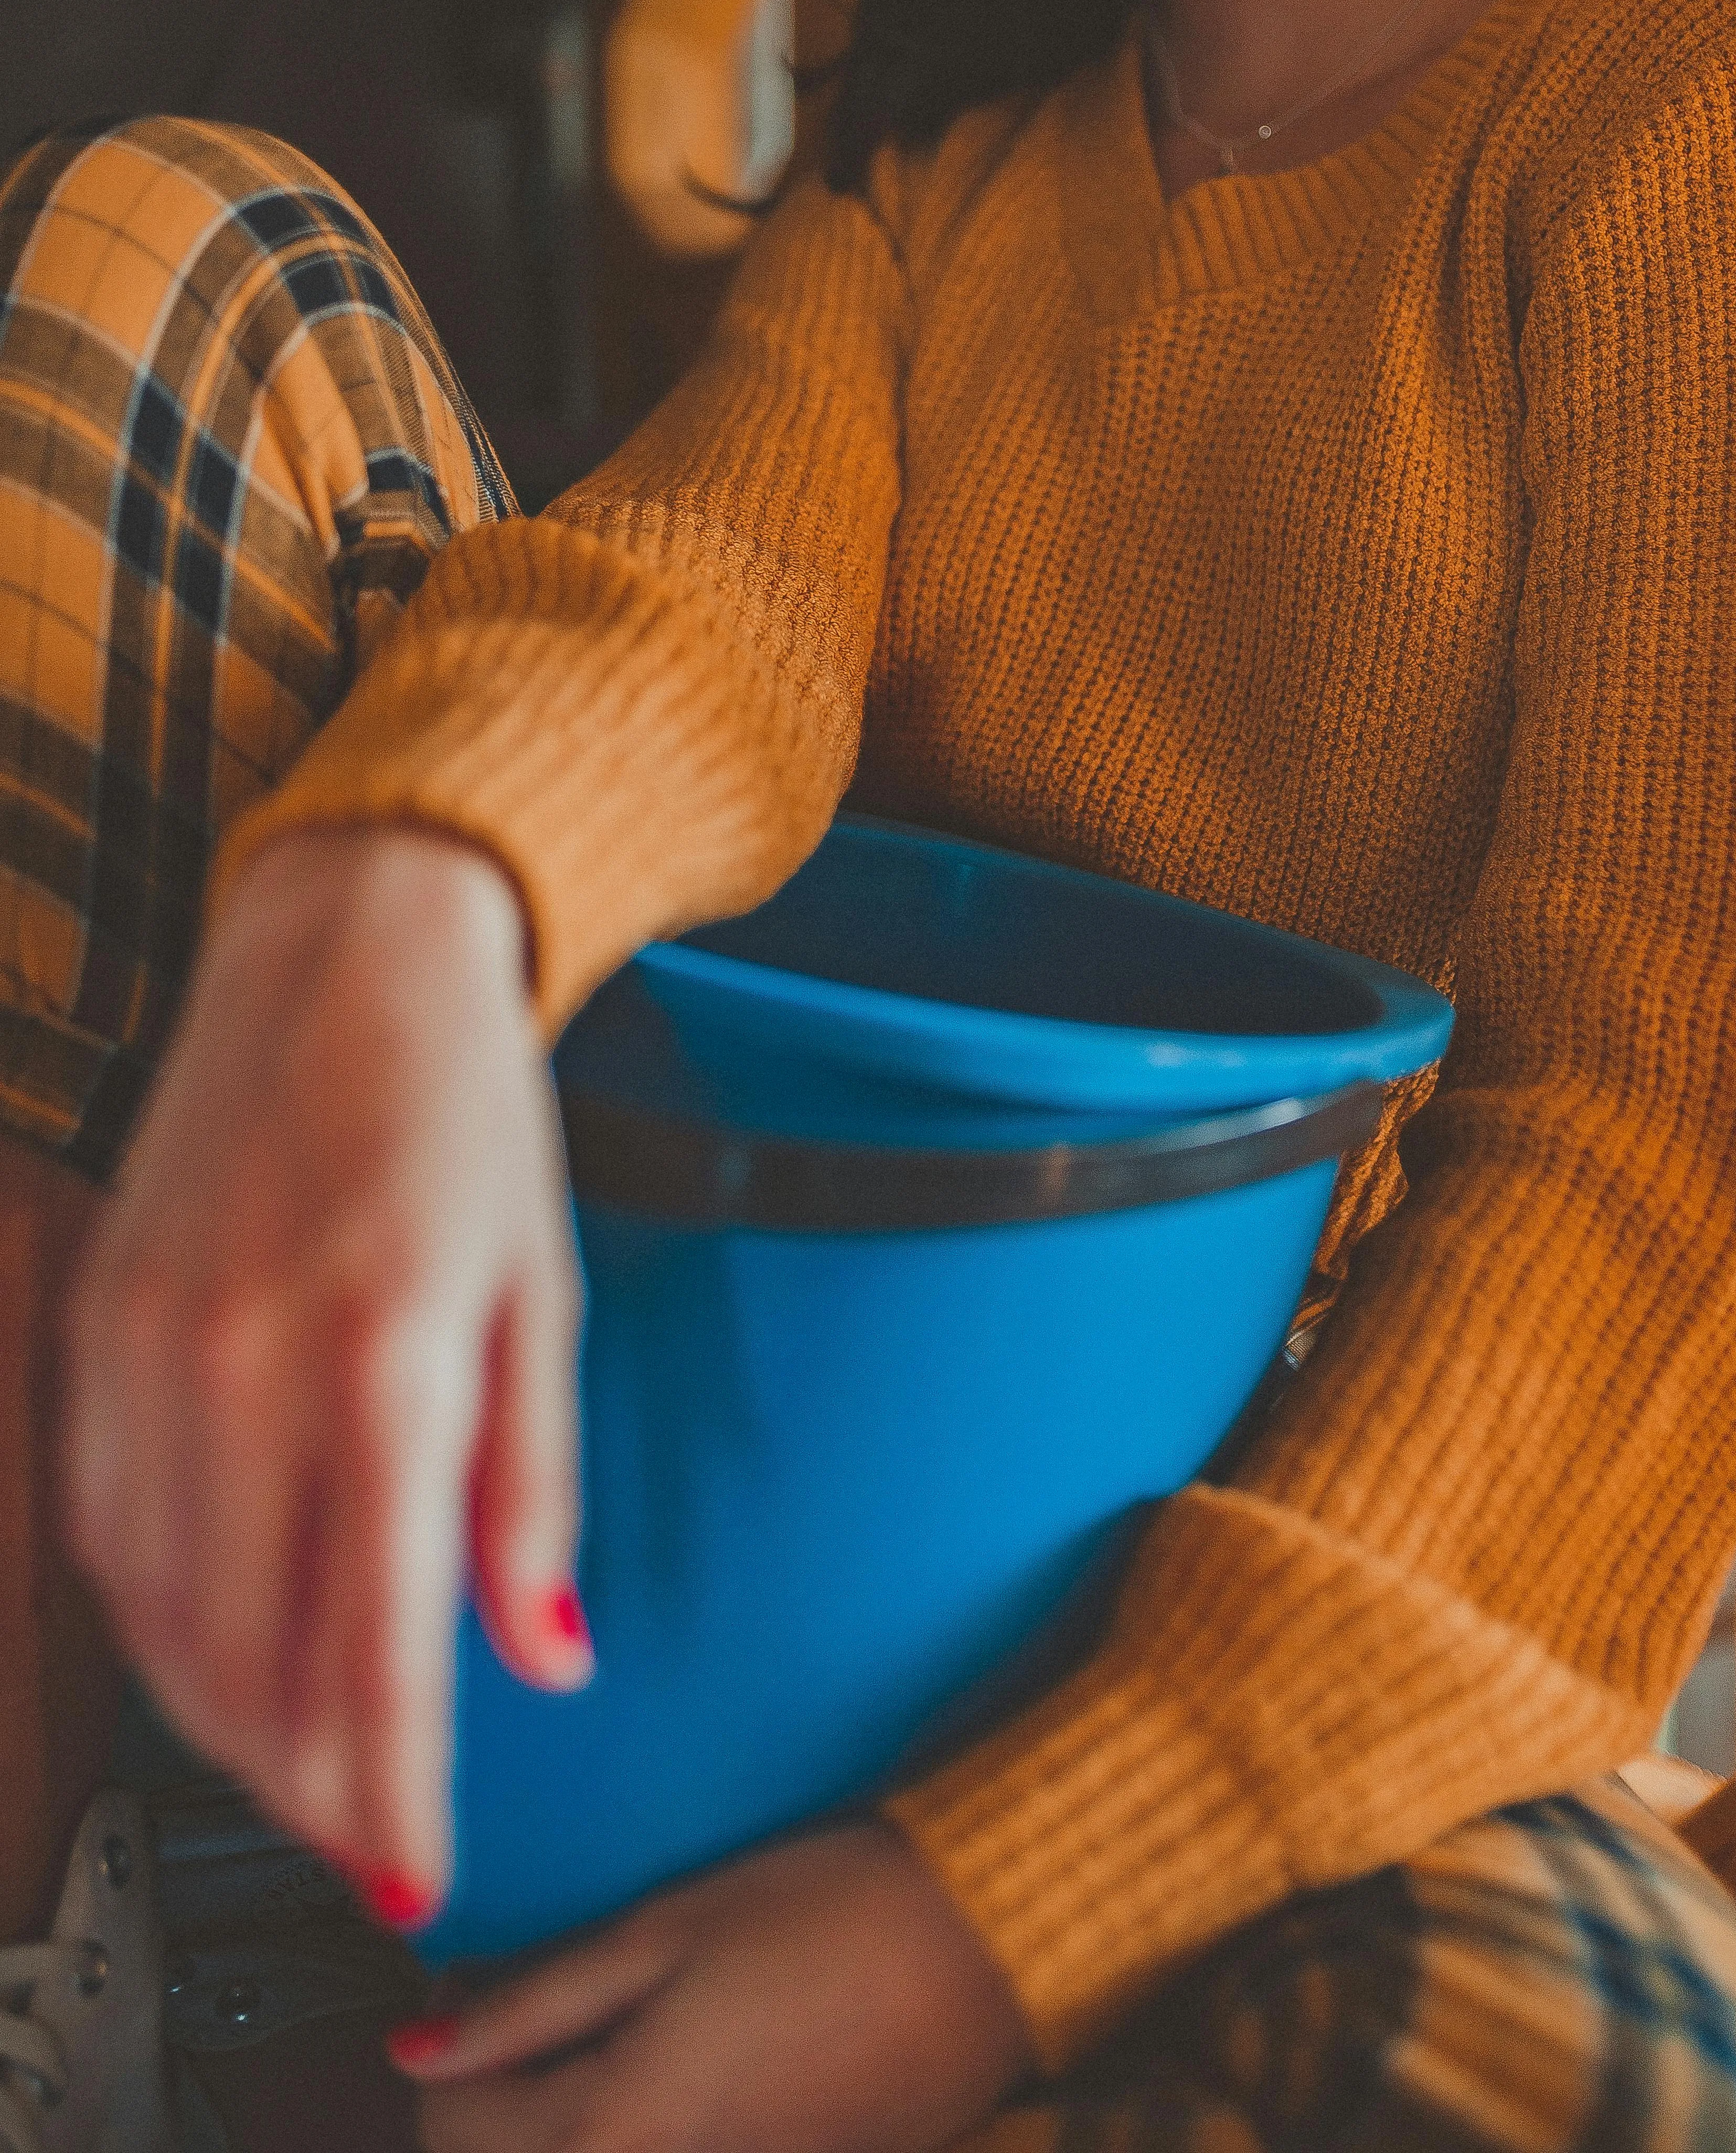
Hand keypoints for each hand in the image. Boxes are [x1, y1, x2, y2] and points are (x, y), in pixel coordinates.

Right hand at [62, 828, 588, 1922]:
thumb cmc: (462, 1109)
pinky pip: (111, 1525)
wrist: (347, 950)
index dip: (392, 1791)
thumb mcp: (542, 1297)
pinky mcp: (101, 1323)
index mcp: (385, 1362)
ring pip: (164, 1614)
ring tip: (299, 1767)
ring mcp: (153, 1346)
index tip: (415, 1873)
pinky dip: (161, 1617)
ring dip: (228, 1720)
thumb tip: (546, 1656)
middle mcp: (249, 1365)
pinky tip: (215, 1645)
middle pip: (253, 1659)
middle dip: (310, 1781)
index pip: (375, 1647)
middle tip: (365, 1836)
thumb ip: (534, 1495)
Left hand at [391, 1822, 1035, 2152]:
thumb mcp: (668, 1928)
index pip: (458, 2133)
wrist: (987, 1944)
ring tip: (588, 2038)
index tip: (466, 1976)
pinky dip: (639, 2130)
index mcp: (616, 2128)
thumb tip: (416, 2047)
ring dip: (562, 2125)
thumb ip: (536, 2001)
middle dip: (489, 2106)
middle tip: (515, 2008)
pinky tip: (665, 2067)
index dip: (443, 2054)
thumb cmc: (828, 1911)